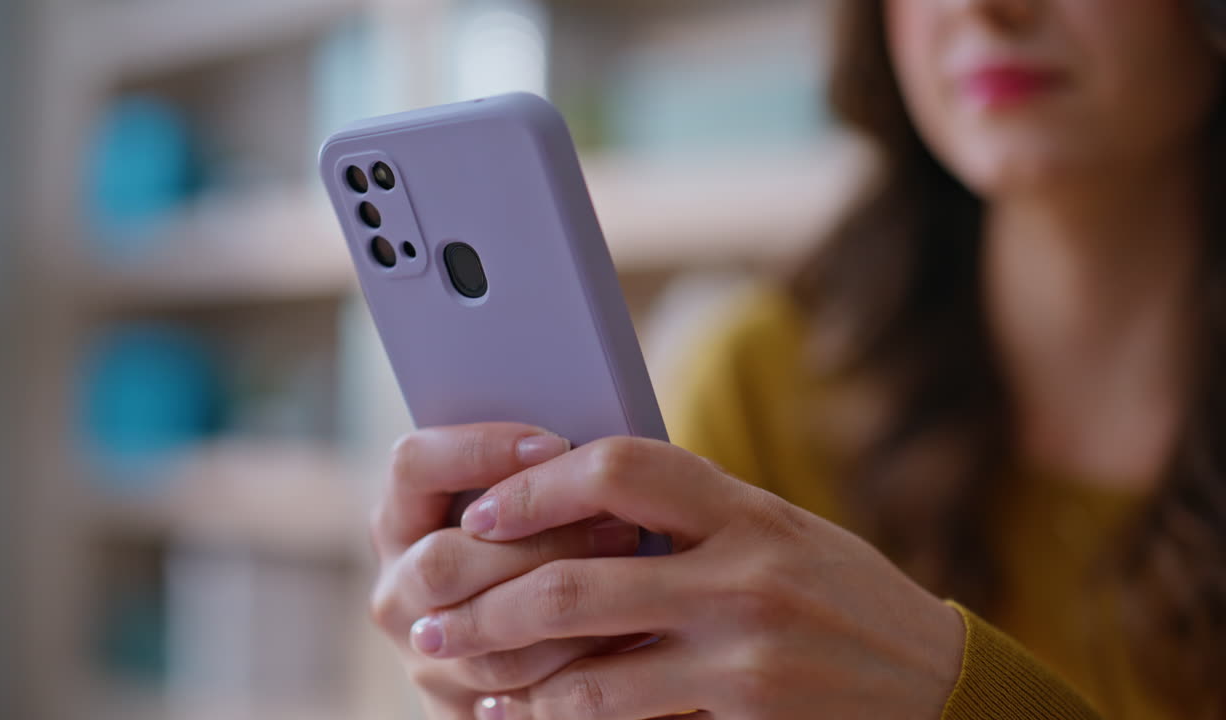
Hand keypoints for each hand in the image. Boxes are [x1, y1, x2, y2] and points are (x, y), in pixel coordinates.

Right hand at [368, 424, 647, 719]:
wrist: (539, 649)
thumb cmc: (545, 548)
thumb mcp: (524, 506)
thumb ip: (538, 476)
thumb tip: (597, 438)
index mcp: (401, 519)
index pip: (412, 464)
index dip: (480, 450)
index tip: (556, 444)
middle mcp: (397, 588)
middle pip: (444, 559)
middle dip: (538, 541)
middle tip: (620, 524)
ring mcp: (424, 654)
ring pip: (482, 636)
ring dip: (564, 608)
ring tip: (638, 578)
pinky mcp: (456, 710)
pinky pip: (516, 694)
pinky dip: (576, 665)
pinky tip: (629, 637)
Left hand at [411, 436, 964, 719]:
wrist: (937, 684)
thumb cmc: (847, 598)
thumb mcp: (782, 533)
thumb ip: (696, 518)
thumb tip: (586, 495)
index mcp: (748, 510)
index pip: (621, 465)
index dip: (537, 483)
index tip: (484, 504)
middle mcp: (745, 574)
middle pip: (578, 576)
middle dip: (486, 595)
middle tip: (431, 608)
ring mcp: (744, 654)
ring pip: (586, 662)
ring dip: (504, 667)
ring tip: (454, 663)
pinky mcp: (745, 714)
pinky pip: (623, 717)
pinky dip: (555, 716)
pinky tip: (515, 714)